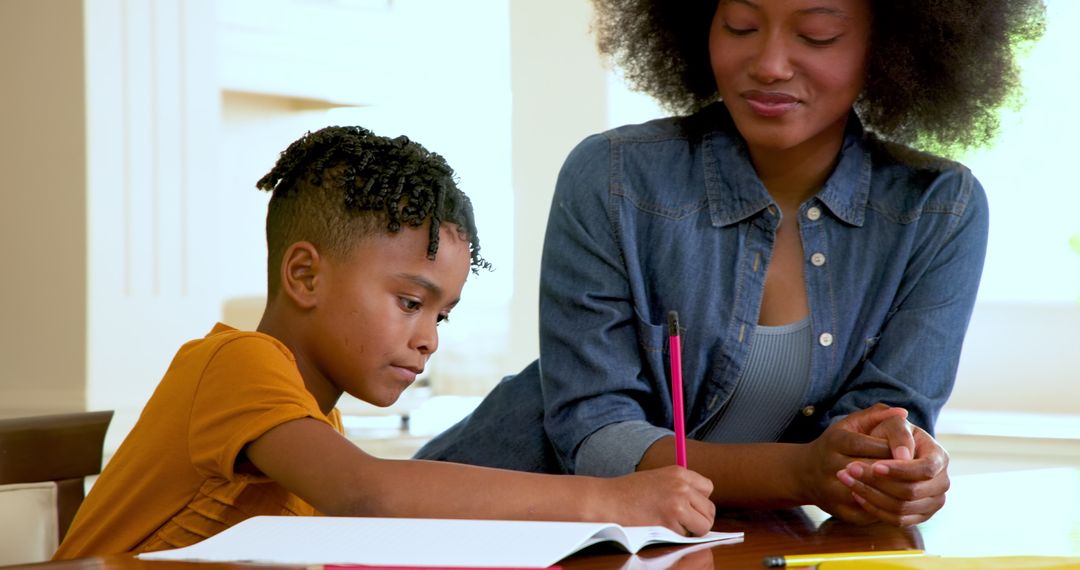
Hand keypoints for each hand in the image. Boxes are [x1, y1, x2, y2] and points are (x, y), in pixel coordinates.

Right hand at [605, 465, 715, 535]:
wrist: (607, 501)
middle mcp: (681, 487)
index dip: (699, 500)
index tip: (689, 505)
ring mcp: (677, 505)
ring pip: (703, 526)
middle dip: (699, 518)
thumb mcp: (657, 478)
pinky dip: (675, 536)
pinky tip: (659, 527)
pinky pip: (685, 536)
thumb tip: (699, 503)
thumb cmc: (628, 492)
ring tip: (670, 525)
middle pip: (710, 509)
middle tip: (682, 522)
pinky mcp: (670, 524)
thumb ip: (679, 486)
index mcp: (679, 472)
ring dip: (690, 529)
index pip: (708, 488)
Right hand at [799, 404, 904, 523]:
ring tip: (912, 487)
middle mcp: (830, 465)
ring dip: (893, 493)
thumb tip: (903, 413)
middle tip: (919, 472)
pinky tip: (897, 504)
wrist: (806, 473)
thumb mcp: (851, 424)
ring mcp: (831, 489)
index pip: (872, 445)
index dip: (895, 449)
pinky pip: (865, 514)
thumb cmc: (836, 444)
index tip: (912, 451)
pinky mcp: (837, 510)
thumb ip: (876, 415)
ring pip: (870, 495)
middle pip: (872, 470)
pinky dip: (884, 510)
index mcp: (836, 441)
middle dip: (898, 471)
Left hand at [837, 420, 949, 526]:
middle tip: (848, 470)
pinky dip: (874, 509)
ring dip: (870, 495)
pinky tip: (855, 494)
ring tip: (846, 479)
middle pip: (911, 492)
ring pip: (902, 508)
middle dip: (878, 482)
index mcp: (939, 457)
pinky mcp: (919, 516)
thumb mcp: (892, 424)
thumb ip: (899, 434)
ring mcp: (932, 502)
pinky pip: (897, 520)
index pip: (925, 469)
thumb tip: (904, 456)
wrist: (887, 451)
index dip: (900, 470)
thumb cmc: (889, 434)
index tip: (874, 466)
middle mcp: (941, 482)